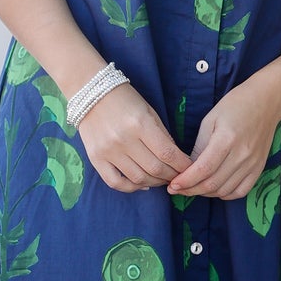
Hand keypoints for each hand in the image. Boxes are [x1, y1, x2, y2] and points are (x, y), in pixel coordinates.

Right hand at [76, 83, 191, 191]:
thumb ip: (162, 135)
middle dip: (171, 176)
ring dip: (155, 183)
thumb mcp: (149, 111)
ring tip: (162, 179)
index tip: (189, 169)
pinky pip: (115, 182)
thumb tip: (176, 159)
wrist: (90, 93)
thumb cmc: (125, 100)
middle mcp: (123, 139)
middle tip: (178, 176)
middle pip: (155, 169)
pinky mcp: (95, 158)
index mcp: (140, 124)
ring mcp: (108, 151)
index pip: (167, 153)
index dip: (182, 165)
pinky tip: (142, 185)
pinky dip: (131, 188)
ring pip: (138, 178)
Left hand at [167, 75, 280, 199]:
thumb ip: (199, 146)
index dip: (186, 181)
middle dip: (191, 190)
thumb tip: (188, 169)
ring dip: (205, 193)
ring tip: (192, 188)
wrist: (266, 101)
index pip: (203, 169)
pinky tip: (214, 189)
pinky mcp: (259, 167)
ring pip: (225, 190)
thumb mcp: (210, 120)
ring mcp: (252, 163)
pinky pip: (241, 191)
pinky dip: (225, 195)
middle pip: (213, 183)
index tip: (173, 185)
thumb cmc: (235, 105)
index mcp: (227, 139)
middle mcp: (242, 155)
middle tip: (176, 189)